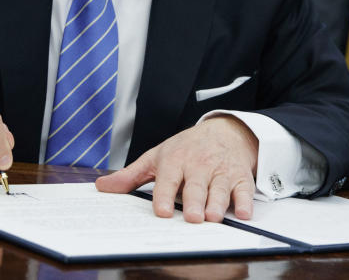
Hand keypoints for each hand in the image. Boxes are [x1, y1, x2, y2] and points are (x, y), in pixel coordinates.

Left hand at [94, 116, 258, 222]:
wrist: (225, 130)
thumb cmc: (186, 148)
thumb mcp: (157, 156)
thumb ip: (131, 175)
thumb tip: (102, 188)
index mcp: (175, 161)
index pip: (168, 179)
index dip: (164, 195)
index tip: (163, 211)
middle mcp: (198, 165)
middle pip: (196, 186)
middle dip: (195, 201)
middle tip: (193, 217)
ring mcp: (221, 171)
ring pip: (220, 188)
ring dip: (218, 203)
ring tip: (213, 217)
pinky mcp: (240, 176)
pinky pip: (244, 189)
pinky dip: (245, 201)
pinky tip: (244, 213)